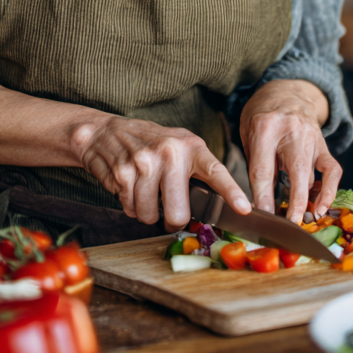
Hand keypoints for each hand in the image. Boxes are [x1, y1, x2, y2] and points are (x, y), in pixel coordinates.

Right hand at [72, 116, 251, 230]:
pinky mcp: (123, 174)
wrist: (107, 132)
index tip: (245, 209)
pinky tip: (130, 187)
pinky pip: (130, 209)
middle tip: (168, 211)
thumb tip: (216, 206)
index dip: (231, 192)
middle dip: (172, 220)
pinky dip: (130, 205)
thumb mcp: (179, 145)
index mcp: (190, 146)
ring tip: (144, 190)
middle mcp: (170, 153)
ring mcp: (145, 163)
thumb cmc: (149, 143)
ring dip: (146, 212)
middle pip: (178, 212)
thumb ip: (196, 170)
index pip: (215, 171)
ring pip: (150, 215)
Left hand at [239, 79, 341, 223]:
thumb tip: (261, 201)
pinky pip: (332, 170)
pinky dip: (330, 191)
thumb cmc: (261, 114)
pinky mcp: (324, 144)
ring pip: (313, 174)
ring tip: (304, 220)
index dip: (263, 196)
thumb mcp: (248, 132)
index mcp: (265, 127)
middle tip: (290, 225)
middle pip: (296, 171)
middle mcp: (291, 131)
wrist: (286, 91)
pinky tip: (322, 207)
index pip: (264, 168)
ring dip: (309, 201)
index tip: (262, 216)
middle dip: (294, 202)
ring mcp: (311, 137)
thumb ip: (255, 162)